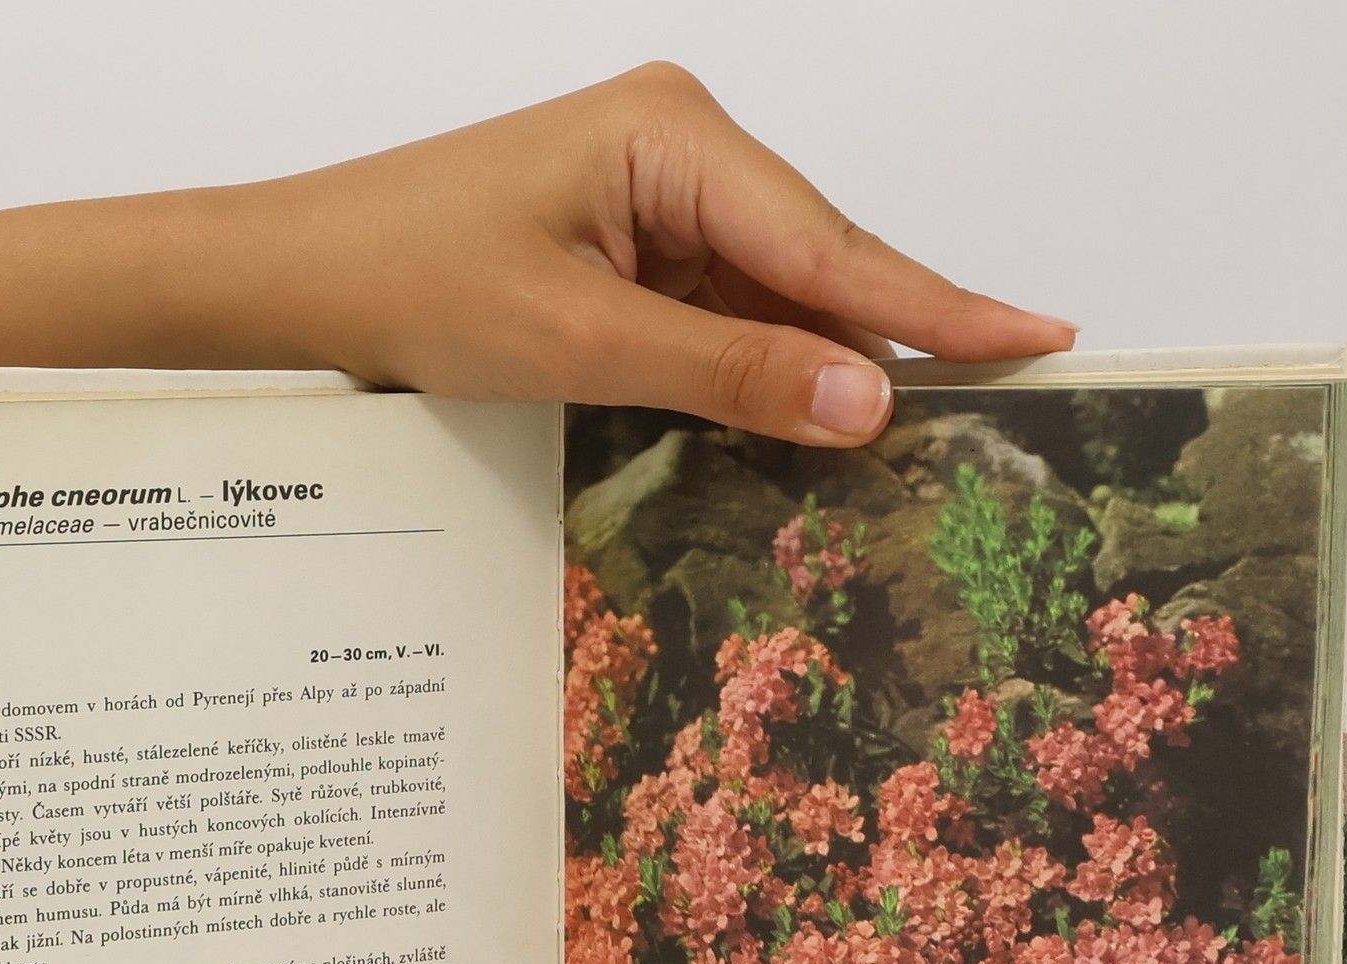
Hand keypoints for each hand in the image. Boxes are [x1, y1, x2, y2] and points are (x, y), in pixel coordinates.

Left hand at [180, 62, 1076, 444]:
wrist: (305, 276)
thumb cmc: (413, 281)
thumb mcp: (583, 343)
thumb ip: (732, 372)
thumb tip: (869, 403)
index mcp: (678, 136)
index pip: (834, 245)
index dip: (940, 306)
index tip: (1041, 339)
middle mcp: (684, 148)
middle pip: (820, 266)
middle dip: (886, 346)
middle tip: (994, 413)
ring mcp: (661, 195)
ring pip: (778, 297)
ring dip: (817, 369)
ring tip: (905, 443)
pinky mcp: (636, 242)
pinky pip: (727, 311)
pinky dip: (757, 369)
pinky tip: (796, 423)